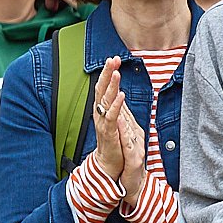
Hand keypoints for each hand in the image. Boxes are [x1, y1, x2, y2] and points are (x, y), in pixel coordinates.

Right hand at [89, 58, 147, 204]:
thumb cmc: (115, 142)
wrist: (111, 165)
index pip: (105, 87)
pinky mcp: (108, 133)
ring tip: (117, 72)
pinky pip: (112, 117)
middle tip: (114, 59)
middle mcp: (101, 114)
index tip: (115, 58)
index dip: (109, 73)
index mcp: (104, 110)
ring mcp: (103, 123)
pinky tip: (121, 96)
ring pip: (105, 100)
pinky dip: (116, 106)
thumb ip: (118, 107)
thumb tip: (119, 92)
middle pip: (102, 89)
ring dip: (111, 86)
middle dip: (108, 73)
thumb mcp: (119, 121)